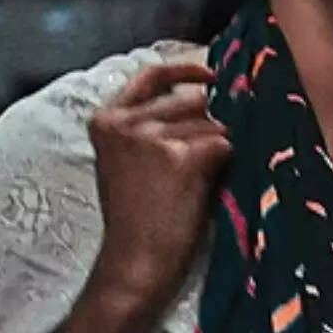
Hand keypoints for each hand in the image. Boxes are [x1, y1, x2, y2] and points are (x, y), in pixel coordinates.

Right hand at [86, 61, 230, 305]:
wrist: (136, 262)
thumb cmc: (136, 215)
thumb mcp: (126, 158)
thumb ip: (151, 123)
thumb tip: (205, 95)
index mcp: (106, 119)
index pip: (151, 75)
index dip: (186, 70)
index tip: (212, 73)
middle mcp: (126, 121)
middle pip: (191, 100)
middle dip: (208, 123)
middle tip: (204, 156)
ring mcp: (153, 137)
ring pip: (210, 123)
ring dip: (217, 146)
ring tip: (200, 179)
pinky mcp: (182, 157)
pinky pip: (222, 144)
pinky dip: (225, 161)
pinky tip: (209, 183)